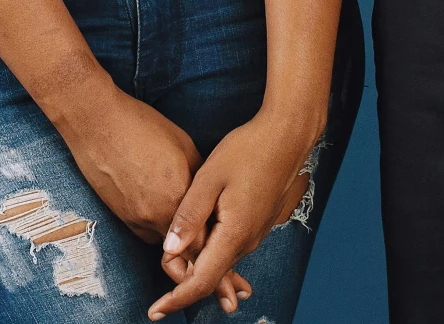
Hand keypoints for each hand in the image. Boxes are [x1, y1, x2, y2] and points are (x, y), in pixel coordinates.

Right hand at [52, 81, 202, 245]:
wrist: (96, 122)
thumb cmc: (142, 127)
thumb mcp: (184, 146)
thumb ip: (200, 179)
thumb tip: (211, 198)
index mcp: (177, 196)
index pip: (204, 240)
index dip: (214, 237)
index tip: (220, 229)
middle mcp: (156, 216)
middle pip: (186, 249)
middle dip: (197, 239)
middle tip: (204, 222)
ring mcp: (136, 219)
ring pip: (166, 241)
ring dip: (176, 233)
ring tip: (177, 206)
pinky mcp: (121, 218)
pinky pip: (147, 232)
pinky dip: (156, 225)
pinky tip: (156, 200)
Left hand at [148, 114, 318, 318]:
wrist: (287, 137)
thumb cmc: (247, 151)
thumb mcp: (210, 179)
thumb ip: (188, 216)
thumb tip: (169, 250)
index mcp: (234, 234)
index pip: (202, 281)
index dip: (177, 299)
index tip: (155, 311)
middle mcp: (248, 241)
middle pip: (211, 276)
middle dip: (184, 283)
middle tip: (159, 285)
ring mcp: (256, 233)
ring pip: (221, 261)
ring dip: (198, 266)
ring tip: (173, 262)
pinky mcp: (258, 223)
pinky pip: (230, 246)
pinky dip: (212, 252)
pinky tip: (199, 241)